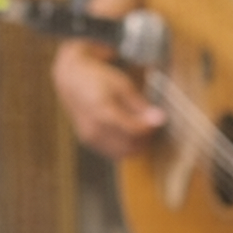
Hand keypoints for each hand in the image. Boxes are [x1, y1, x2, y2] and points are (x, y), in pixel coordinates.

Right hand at [52, 43, 165, 158]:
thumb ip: (139, 104)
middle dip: (145, 138)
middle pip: (129, 146)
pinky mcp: (89, 142)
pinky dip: (124, 146)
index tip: (160, 118)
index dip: (150, 127)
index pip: (134, 130)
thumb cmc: (98, 79)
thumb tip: (158, 118)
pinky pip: (113, 152)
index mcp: (102, 112)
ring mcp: (90, 138)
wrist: (72, 80)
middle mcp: (94, 129)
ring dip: (136, 145)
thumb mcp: (122, 85)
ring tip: (141, 127)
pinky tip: (129, 131)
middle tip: (151, 123)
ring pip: (123, 153)